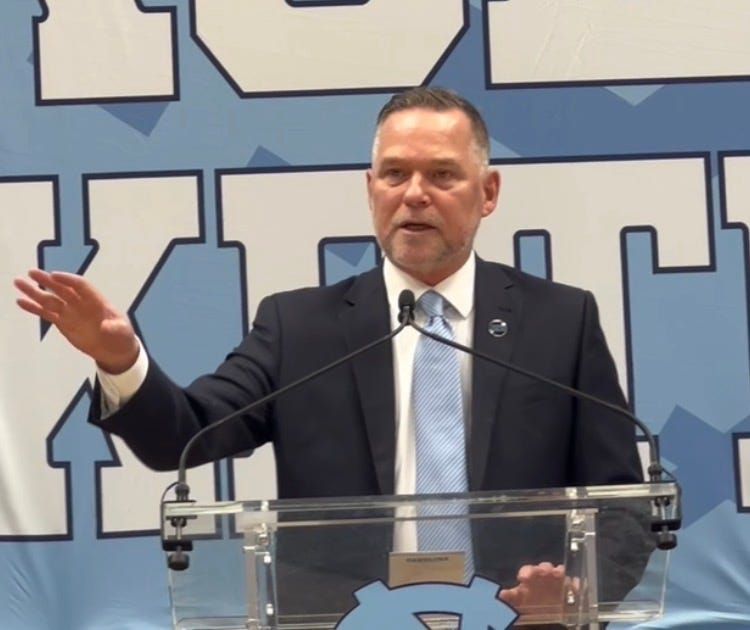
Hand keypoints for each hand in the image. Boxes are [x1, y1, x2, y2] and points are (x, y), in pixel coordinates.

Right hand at [14, 269, 138, 373]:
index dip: (68, 280)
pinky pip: (47, 314)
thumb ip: (115, 327)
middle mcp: (81, 304)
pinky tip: (21, 302)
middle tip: (31, 272)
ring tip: (19, 283)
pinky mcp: (63, 323)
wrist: (115, 349)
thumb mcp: (123, 332)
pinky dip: (34, 308)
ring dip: (35, 292)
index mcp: (96, 301)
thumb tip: (106, 327)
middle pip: (62, 289)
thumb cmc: (122, 336)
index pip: (80, 286)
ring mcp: (70, 313)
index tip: (54, 275)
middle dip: (47, 281)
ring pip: (50, 299)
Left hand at [499, 562, 576, 616]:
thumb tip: (501, 594)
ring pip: (560, 573)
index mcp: (530, 579)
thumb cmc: (529, 607)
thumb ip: (511, 597)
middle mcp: (544, 578)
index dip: (527, 572)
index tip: (523, 578)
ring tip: (559, 574)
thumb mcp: (518, 603)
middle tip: (545, 572)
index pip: (528, 570)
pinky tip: (574, 588)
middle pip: (545, 567)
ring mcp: (558, 584)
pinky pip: (574, 586)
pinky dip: (574, 585)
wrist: (544, 619)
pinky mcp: (570, 592)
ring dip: (560, 572)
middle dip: (545, 568)